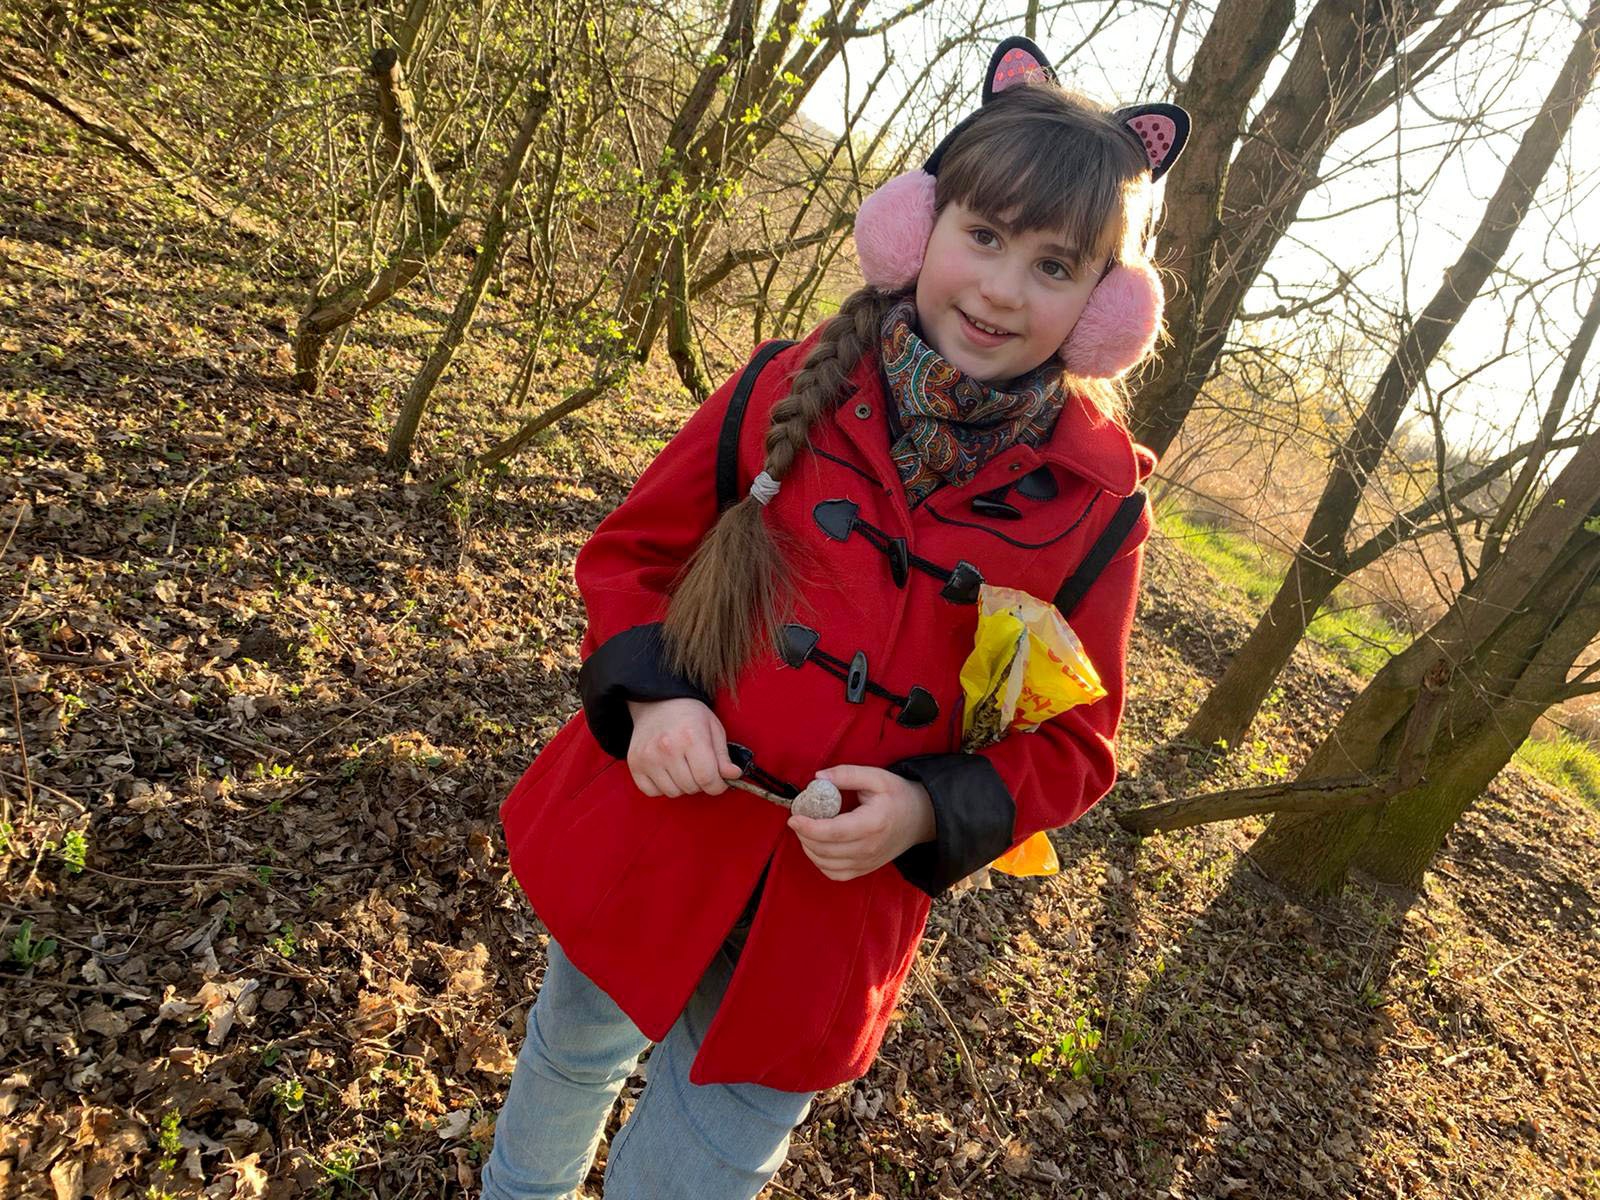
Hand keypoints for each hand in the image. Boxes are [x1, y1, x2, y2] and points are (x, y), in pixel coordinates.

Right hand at [625, 698, 741, 796]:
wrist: (657, 701)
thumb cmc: (689, 714)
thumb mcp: (713, 728)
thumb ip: (723, 755)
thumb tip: (733, 775)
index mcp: (691, 737)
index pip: (708, 779)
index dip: (718, 786)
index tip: (719, 782)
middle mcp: (667, 748)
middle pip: (691, 787)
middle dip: (700, 783)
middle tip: (699, 768)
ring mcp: (648, 757)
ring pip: (673, 792)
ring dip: (682, 785)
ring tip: (683, 767)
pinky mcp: (635, 763)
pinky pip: (652, 792)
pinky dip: (662, 787)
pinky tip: (667, 771)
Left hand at [787, 764, 934, 881]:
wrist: (920, 818)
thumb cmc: (897, 795)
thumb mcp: (876, 777)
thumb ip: (846, 774)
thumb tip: (818, 778)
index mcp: (873, 823)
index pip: (834, 832)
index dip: (809, 827)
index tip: (794, 817)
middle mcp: (870, 848)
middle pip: (826, 850)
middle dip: (804, 835)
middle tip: (798, 818)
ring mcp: (868, 862)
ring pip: (826, 864)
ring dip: (809, 848)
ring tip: (807, 830)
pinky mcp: (865, 869)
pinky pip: (835, 874)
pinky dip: (820, 863)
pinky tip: (818, 846)